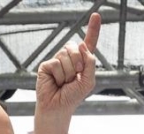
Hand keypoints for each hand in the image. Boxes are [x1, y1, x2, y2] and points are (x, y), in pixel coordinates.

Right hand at [34, 12, 100, 133]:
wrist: (58, 107)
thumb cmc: (73, 96)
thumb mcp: (88, 81)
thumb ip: (90, 62)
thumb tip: (82, 44)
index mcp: (82, 61)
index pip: (89, 42)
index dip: (93, 29)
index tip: (97, 15)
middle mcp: (69, 58)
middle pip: (76, 48)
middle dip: (78, 64)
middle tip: (73, 78)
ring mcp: (57, 60)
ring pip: (67, 56)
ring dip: (69, 72)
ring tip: (64, 82)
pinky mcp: (46, 65)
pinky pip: (57, 63)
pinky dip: (59, 76)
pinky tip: (56, 82)